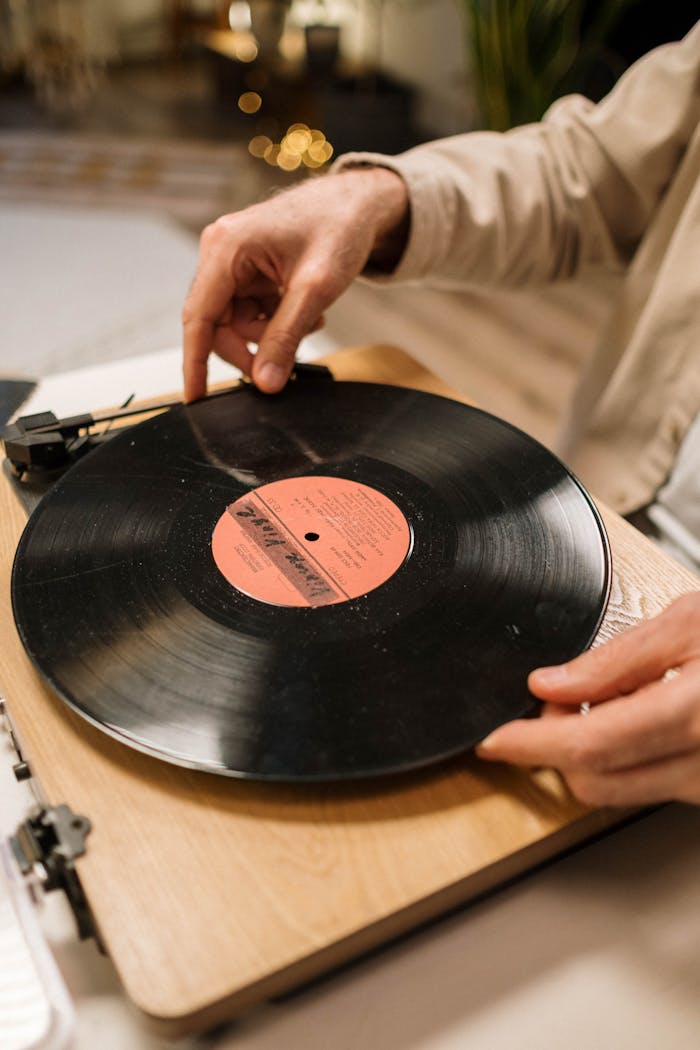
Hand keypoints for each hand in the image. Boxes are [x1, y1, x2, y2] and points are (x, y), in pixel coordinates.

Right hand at [182, 168, 408, 399]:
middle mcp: (220, 252)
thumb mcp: (314, 290)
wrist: (358, 203)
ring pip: (236, 324)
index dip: (195, 363)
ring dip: (270, 334)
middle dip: (253, 347)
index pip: (198, 318)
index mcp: (226, 248)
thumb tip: (265, 382)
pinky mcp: (246, 270)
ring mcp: (232, 262)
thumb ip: (285, 338)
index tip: (196, 400)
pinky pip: (249, 313)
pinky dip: (275, 322)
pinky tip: (303, 310)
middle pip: (218, 326)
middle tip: (287, 362)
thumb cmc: (338, 228)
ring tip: (308, 321)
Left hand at [476, 592, 699, 806]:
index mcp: (694, 715)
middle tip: (561, 695)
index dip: (531, 743)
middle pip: (593, 781)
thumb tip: (550, 684)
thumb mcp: (690, 623)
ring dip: (591, 754)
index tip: (494, 738)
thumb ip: (618, 657)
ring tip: (611, 700)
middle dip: (557, 742)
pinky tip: (638, 719)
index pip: (589, 746)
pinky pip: (649, 788)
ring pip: (617, 792)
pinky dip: (626, 759)